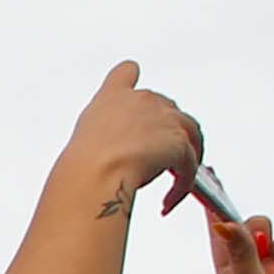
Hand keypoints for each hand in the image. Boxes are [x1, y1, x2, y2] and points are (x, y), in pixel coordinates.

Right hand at [65, 57, 212, 217]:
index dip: (131, 78)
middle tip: (161, 160)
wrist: (95, 172)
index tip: (134, 81)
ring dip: (186, 159)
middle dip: (168, 134)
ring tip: (178, 180)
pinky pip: (190, 167)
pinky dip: (183, 186)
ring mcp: (164, 119)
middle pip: (168, 110)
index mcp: (113, 97)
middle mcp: (143, 101)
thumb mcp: (86, 140)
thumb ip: (103, 136)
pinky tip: (169, 201)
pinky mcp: (179, 143)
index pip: (125, 71)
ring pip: (190, 135)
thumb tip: (112, 156)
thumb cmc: (83, 162)